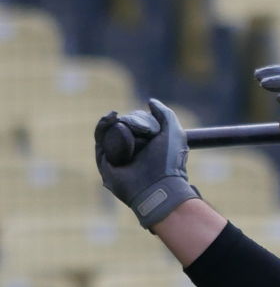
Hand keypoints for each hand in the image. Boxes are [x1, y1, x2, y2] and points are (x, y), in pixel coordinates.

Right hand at [94, 99, 200, 228]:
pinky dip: (102, 129)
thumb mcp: (173, 131)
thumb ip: (164, 114)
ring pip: (108, 134)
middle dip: (126, 121)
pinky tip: (109, 119)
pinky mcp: (105, 164)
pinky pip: (100, 143)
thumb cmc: (169, 160)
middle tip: (132, 123)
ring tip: (114, 115)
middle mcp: (133, 152)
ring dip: (109, 122)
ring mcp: (118, 159)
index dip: (139, 120)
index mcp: (148, 146)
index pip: (137, 126)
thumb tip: (150, 102)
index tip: (144, 118)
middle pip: (121, 128)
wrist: (158, 185)